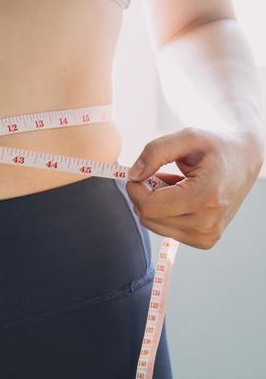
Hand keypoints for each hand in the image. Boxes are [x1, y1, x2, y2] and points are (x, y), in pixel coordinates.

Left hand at [125, 126, 263, 249]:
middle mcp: (207, 223)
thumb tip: (132, 175)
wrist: (246, 161)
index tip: (141, 171)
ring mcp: (207, 236)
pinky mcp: (204, 241)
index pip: (149, 206)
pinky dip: (166, 212)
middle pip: (148, 217)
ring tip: (175, 185)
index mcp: (205, 197)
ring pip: (154, 224)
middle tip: (161, 174)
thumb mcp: (188, 137)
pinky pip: (165, 230)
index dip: (135, 188)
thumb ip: (155, 152)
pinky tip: (181, 197)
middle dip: (145, 194)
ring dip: (155, 203)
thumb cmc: (218, 148)